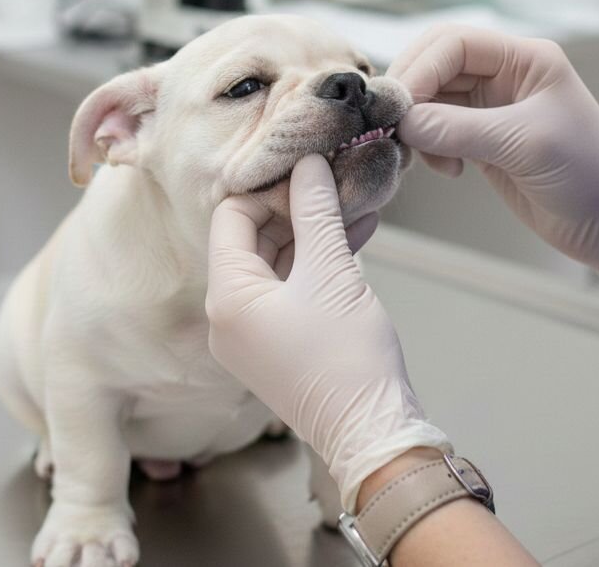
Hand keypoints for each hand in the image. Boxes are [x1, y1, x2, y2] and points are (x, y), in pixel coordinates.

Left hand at [205, 154, 449, 511]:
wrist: (371, 432)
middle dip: (294, 209)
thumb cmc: (348, 360)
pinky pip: (288, 290)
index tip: (308, 173)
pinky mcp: (276, 345)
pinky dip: (316, 264)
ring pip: (274, 264)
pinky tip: (354, 236)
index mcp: (227, 298)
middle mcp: (226, 318)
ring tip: (351, 203)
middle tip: (332, 183)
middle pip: (250, 240)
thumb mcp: (333, 272)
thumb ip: (316, 212)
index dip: (270, 190)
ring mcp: (250, 335)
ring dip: (311, 234)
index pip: (231, 217)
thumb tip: (307, 165)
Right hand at [388, 25, 598, 314]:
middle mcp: (507, 77)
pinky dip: (430, 148)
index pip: (455, 44)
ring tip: (426, 157)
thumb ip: (459, 129)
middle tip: (396, 127)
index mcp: (527, 59)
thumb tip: (405, 122)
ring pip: (433, 101)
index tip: (399, 107)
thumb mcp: (522, 145)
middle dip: (412, 93)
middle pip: (437, 66)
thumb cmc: (590, 176)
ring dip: (419, 126)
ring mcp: (493, 110)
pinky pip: (439, 132)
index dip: (421, 70)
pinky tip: (448, 171)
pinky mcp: (484, 142)